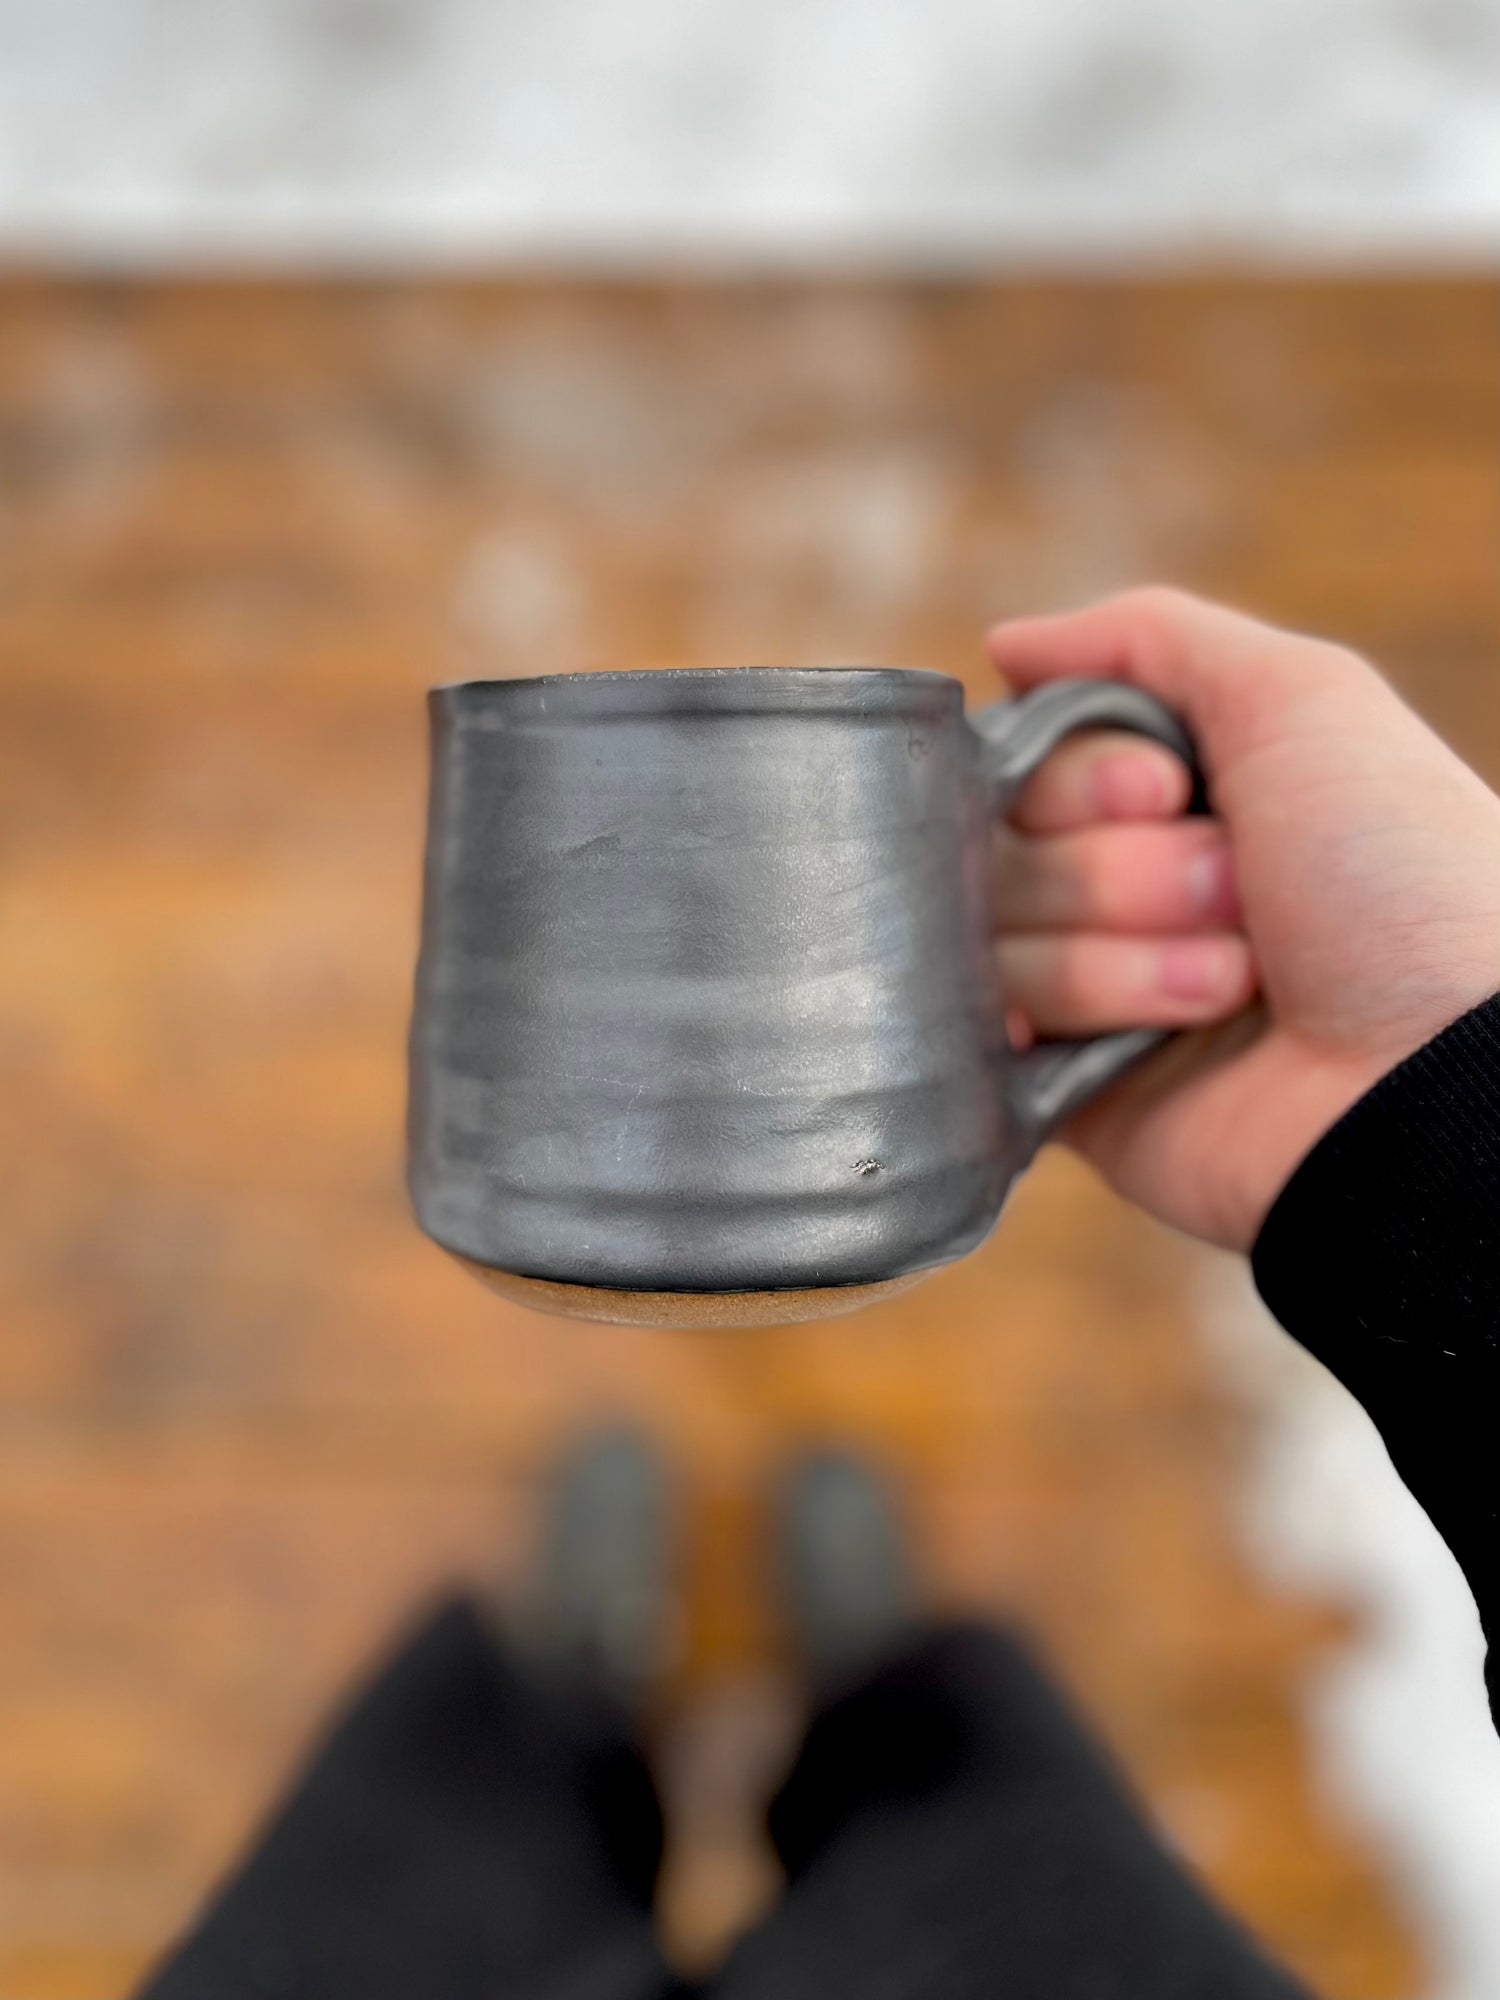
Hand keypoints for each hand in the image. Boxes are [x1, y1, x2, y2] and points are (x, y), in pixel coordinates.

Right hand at [988, 588, 1499, 1251]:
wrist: (1426, 1074)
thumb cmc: (1398, 879)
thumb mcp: (1300, 698)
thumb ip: (1147, 637)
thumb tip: (1004, 647)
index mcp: (1181, 797)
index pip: (1032, 756)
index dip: (1081, 772)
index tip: (1166, 790)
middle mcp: (1127, 886)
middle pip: (1004, 842)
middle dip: (1116, 866)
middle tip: (1233, 892)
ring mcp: (1095, 991)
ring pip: (996, 933)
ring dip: (1123, 952)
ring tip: (1235, 986)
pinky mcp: (1070, 1091)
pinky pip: (995, 1027)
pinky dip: (1074, 1017)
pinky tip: (1130, 1040)